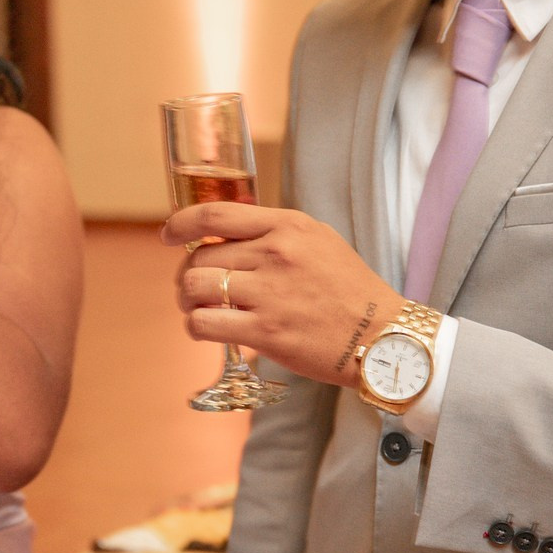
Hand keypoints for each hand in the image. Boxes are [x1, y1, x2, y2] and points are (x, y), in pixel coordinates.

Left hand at [165, 203, 404, 388]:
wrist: (384, 336)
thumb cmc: (350, 290)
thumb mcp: (318, 241)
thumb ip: (274, 232)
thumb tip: (223, 234)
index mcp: (287, 226)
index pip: (215, 215)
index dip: (181, 223)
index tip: (168, 234)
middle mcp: (276, 253)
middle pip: (198, 257)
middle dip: (187, 274)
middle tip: (195, 289)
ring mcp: (269, 293)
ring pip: (194, 288)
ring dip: (188, 301)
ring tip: (200, 309)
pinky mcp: (265, 331)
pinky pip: (203, 323)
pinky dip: (197, 326)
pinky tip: (212, 329)